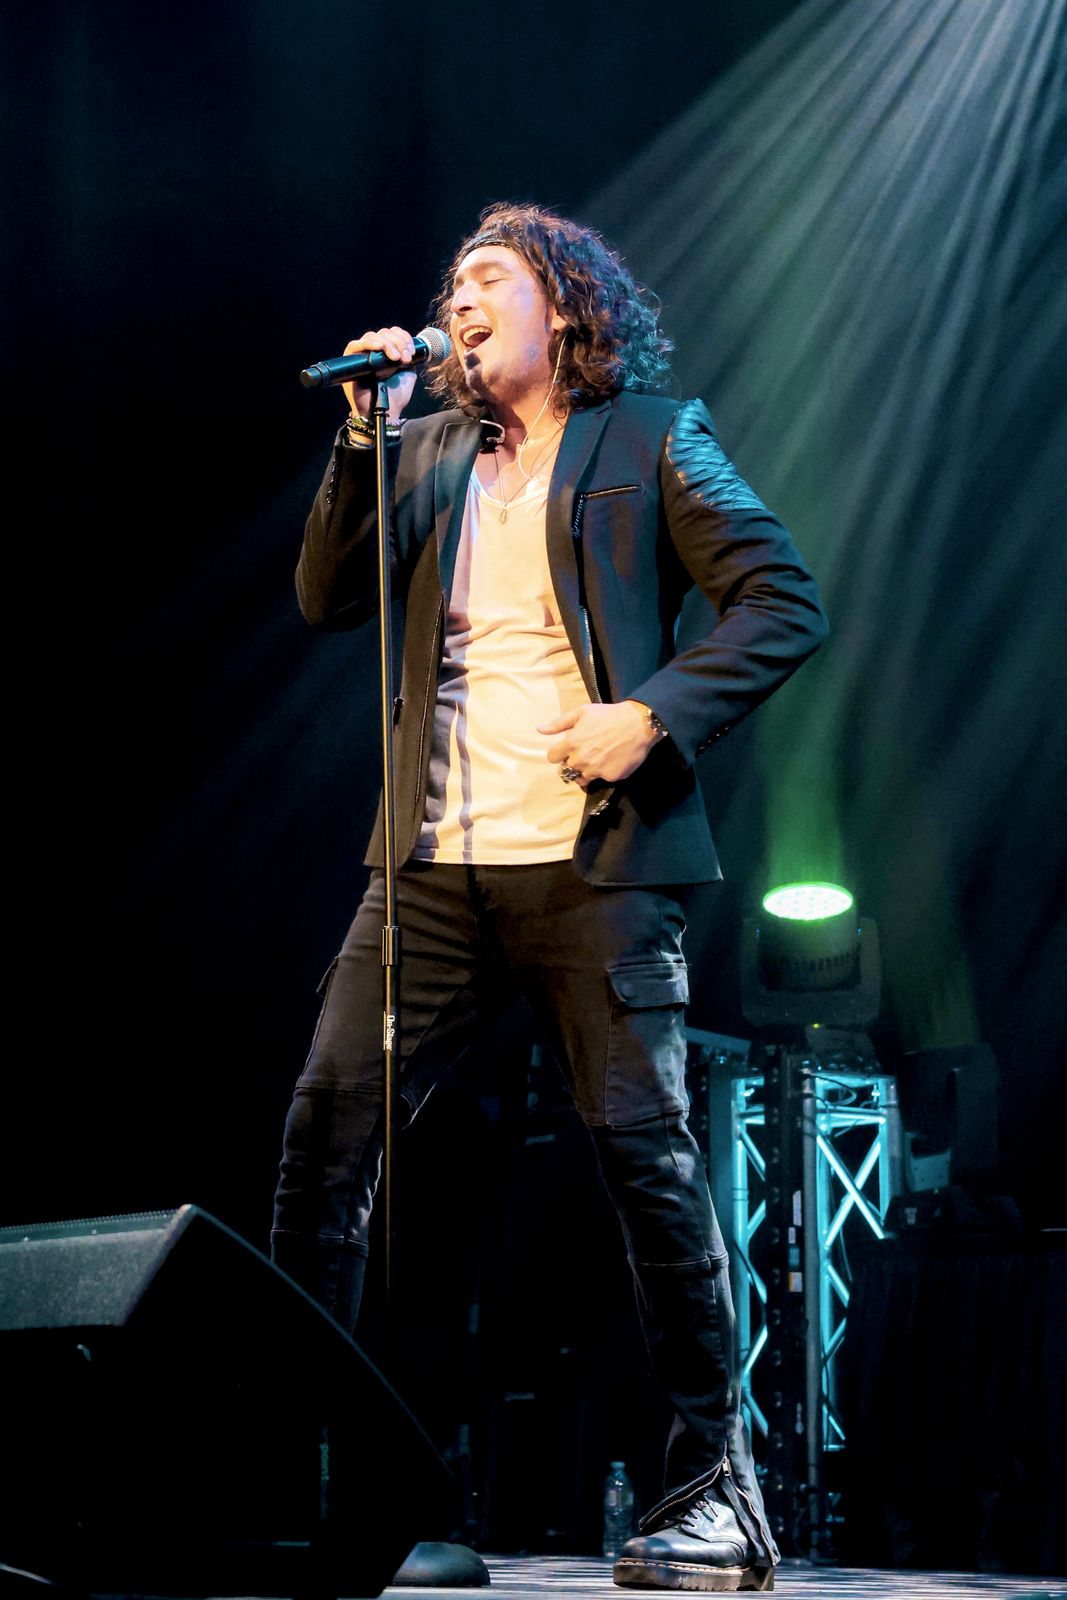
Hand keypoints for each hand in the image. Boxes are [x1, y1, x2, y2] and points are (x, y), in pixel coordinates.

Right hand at [342, 326, 419, 422]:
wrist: (385, 413)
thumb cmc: (394, 397)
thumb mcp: (407, 373)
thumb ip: (406, 357)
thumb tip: (407, 344)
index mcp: (386, 353)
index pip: (392, 333)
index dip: (403, 337)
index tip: (412, 351)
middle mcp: (373, 351)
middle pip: (384, 333)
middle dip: (398, 342)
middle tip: (405, 358)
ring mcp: (361, 355)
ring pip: (372, 336)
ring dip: (387, 344)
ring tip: (397, 359)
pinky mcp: (350, 360)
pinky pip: (356, 345)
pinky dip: (370, 343)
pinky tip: (381, 349)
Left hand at [539, 701, 660, 788]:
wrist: (638, 724)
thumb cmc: (609, 715)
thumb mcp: (582, 712)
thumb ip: (559, 723)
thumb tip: (539, 730)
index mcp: (571, 744)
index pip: (552, 757)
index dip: (558, 753)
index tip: (566, 749)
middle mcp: (581, 760)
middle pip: (567, 770)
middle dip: (572, 762)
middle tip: (585, 752)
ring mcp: (596, 770)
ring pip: (582, 778)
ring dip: (586, 770)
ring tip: (597, 758)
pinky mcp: (610, 777)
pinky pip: (601, 778)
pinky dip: (604, 771)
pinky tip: (611, 760)